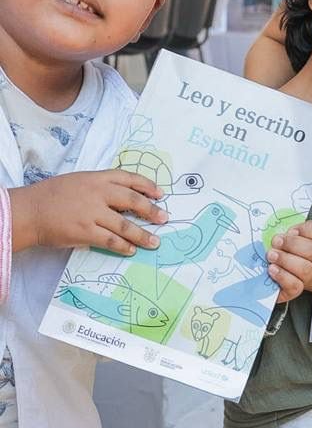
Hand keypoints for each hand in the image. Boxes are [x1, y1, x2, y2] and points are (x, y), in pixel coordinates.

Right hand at [10, 171, 166, 256]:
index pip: (129, 178)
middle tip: (164, 218)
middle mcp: (98, 193)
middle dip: (151, 210)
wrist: (31, 210)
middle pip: (132, 200)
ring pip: (125, 224)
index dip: (148, 185)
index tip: (160, 194)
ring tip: (154, 241)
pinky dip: (123, 246)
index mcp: (97, 178)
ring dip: (142, 234)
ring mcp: (92, 213)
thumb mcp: (79, 181)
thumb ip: (101, 186)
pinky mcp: (85, 232)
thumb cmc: (53, 195)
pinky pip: (110, 240)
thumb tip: (124, 199)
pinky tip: (131, 250)